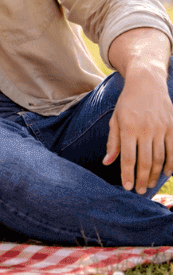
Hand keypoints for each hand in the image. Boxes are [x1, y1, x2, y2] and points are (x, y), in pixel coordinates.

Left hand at [103, 69, 172, 193]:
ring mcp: (161, 128)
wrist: (147, 83)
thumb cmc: (127, 103)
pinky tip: (166, 173)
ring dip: (156, 174)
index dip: (127, 174)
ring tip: (150, 185)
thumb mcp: (115, 119)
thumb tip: (107, 162)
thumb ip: (112, 142)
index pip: (128, 157)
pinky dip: (171, 163)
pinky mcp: (172, 127)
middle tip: (140, 191)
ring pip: (160, 158)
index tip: (127, 187)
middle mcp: (145, 129)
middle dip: (142, 179)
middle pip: (146, 161)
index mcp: (128, 128)